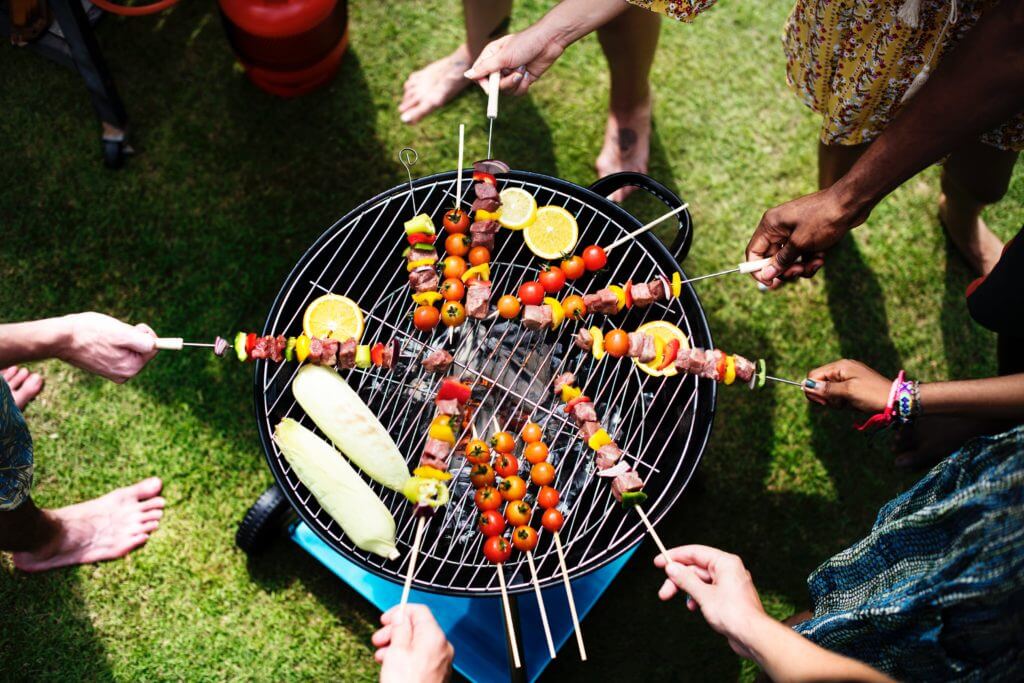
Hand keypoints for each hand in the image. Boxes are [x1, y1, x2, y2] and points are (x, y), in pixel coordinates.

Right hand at [60, 313, 156, 382]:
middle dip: (132, 336)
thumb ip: (144, 341)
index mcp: (132, 368)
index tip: (131, 327)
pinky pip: (118, 351)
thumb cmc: (90, 332)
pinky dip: (113, 342)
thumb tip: (157, 345)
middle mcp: (125, 374)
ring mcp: (114, 372)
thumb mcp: (122, 333)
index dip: (144, 332)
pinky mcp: (105, 368)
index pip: (154, 347)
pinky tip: (99, 341)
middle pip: (142, 349)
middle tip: (113, 332)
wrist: (60, 338)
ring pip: (130, 348)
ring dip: (121, 338)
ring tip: (104, 337)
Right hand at [373, 605, 452, 682]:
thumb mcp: (396, 651)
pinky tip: (393, 666)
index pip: (419, 611)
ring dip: (398, 645)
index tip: (385, 619)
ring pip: (418, 644)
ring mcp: (441, 661)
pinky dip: (406, 657)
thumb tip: (401, 615)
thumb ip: (399, 629)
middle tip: (378, 640)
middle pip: (418, 627)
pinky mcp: (437, 674)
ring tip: (382, 656)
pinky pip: (421, 658)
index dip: (400, 612)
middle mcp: (442, 646)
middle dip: (395, 631)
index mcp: (434, 636)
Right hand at [464, 25, 565, 95]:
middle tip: (514, 75)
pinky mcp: (522, 80)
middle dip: (505, 83)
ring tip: (523, 70)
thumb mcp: (503, 56)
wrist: (549, 41)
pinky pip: (517, 92)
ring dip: (515, 83)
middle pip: (493, 86)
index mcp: (491, 56)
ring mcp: (511, 73)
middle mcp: (499, 66)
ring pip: (506, 91)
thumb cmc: (525, 43)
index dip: (484, 83)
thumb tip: (467, 75)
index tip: (491, 87)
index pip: (479, 75)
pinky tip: (528, 74)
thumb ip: (485, 68)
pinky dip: (523, 86)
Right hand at [654, 545, 768, 658]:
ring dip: (687, 590)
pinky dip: (697, 597)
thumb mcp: (703, 595)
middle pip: (696, 568)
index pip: (695, 552)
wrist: (753, 637)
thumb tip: (672, 568)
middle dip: (678, 580)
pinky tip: (694, 607)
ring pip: (701, 581)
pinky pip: (708, 591)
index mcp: (725, 563)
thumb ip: (686, 579)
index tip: (658, 562)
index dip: (675, 556)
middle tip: (664, 592)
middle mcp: (728, 570)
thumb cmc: (734, 614)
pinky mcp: (728, 597)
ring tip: (682, 604)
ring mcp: (729, 584)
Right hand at [745, 184, 870, 286]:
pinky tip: (822, 256)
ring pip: (789, 259)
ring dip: (801, 266)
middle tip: (799, 272)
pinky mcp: (806, 235)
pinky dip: (810, 259)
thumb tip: (766, 275)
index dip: (758, 270)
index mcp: (770, 225)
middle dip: (786, 269)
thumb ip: (781, 261)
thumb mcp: (800, 244)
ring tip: (816, 263)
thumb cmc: (823, 219)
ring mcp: (793, 231)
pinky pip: (801, 254)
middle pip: (772, 258)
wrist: (851, 203)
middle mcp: (778, 228)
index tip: (770, 282)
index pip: (754, 252)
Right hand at [803, 359, 891, 412]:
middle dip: (826, 396)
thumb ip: (826, 389)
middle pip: (820, 383)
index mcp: (840, 366)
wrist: (896, 400)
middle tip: (839, 403)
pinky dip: (841, 401)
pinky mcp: (853, 385)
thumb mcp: (848, 392)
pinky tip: (851, 404)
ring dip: (834, 400)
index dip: (813, 389)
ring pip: (828, 390)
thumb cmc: (872, 395)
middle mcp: (842, 368)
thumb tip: (806, 385)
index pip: (813, 375)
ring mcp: (848, 377)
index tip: (822, 402)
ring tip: (848, 403)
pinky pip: (838, 394)